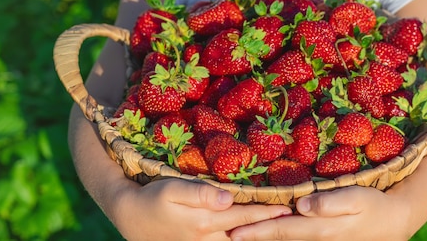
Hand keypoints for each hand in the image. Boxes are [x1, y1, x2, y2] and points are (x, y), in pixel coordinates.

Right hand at [111, 178, 292, 240]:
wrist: (131, 216)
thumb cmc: (153, 198)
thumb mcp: (172, 190)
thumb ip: (200, 194)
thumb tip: (228, 198)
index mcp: (205, 222)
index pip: (245, 215)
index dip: (268, 211)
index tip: (290, 206)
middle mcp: (209, 239)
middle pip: (247, 234)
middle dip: (270, 228)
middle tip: (295, 221)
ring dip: (259, 235)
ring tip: (282, 229)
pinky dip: (242, 239)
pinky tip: (254, 234)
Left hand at [228, 186, 409, 240]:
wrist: (393, 221)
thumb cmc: (374, 205)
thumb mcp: (356, 198)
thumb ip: (330, 202)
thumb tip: (302, 205)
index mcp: (319, 227)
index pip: (282, 229)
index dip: (257, 231)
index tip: (235, 233)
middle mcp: (315, 237)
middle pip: (278, 237)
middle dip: (253, 237)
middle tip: (227, 236)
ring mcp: (319, 240)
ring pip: (285, 240)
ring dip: (263, 237)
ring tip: (240, 235)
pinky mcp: (323, 237)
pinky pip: (295, 238)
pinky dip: (279, 235)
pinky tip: (268, 233)